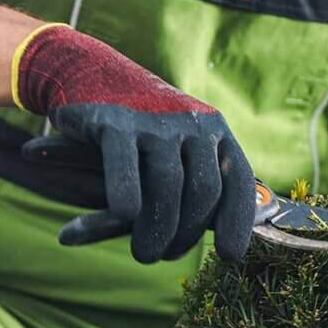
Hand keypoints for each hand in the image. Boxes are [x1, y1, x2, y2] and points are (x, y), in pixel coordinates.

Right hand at [15, 24, 253, 262]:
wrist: (89, 73)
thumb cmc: (139, 132)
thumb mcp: (175, 152)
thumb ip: (196, 189)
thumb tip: (231, 248)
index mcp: (215, 132)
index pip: (238, 180)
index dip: (238, 220)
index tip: (230, 255)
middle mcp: (192, 123)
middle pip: (204, 190)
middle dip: (186, 233)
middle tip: (164, 255)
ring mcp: (154, 119)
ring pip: (167, 183)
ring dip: (156, 228)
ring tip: (144, 253)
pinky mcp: (113, 120)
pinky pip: (125, 164)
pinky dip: (126, 193)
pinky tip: (124, 214)